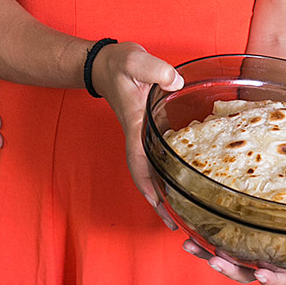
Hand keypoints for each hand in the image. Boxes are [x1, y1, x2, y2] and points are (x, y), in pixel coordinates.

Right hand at [89, 40, 182, 222]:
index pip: (139, 160)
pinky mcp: (148, 131)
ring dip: (161, 192)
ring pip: (150, 170)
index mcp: (135, 124)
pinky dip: (164, 175)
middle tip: (171, 224)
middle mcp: (137, 135)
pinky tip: (179, 182)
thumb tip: (175, 83)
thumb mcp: (135, 60)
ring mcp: (142, 135)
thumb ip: (155, 70)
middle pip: (144, 176)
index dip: (147, 183)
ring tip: (178, 214)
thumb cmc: (119, 64)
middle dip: (155, 201)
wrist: (106, 64)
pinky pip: (156, 158)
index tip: (156, 204)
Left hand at [182, 237, 285, 284]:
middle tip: (218, 257)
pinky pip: (213, 242)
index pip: (281, 277)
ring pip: (227, 260)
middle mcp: (266, 257)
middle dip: (231, 269)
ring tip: (196, 247)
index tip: (264, 270)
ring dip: (209, 255)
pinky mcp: (231, 232)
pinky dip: (199, 242)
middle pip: (248, 273)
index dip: (272, 277)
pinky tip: (187, 236)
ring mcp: (247, 247)